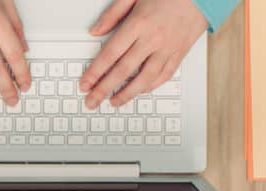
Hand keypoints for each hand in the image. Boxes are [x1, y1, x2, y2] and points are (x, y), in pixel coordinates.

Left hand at [80, 0, 206, 109]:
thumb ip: (113, 13)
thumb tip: (95, 31)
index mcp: (139, 24)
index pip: (110, 54)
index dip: (95, 72)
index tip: (85, 84)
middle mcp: (153, 38)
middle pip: (123, 71)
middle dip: (104, 89)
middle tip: (92, 101)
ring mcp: (168, 47)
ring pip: (145, 78)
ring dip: (127, 94)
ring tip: (114, 102)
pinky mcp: (180, 51)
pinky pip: (165, 75)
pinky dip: (151, 86)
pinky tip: (140, 91)